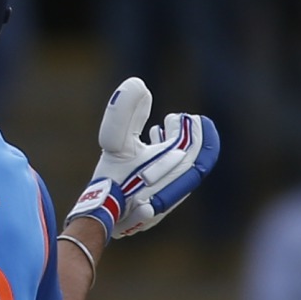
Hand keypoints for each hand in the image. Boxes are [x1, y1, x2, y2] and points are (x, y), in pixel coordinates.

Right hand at [66, 77, 219, 240]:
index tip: (185, 116)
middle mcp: (178, 186)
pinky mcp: (154, 207)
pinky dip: (162, 164)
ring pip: (180, 170)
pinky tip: (147, 153)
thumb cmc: (112, 180)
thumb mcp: (115, 142)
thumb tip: (137, 84)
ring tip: (159, 132)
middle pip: (192, 158)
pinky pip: (167, 181)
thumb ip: (124, 113)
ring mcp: (167, 200)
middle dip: (186, 136)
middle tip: (177, 120)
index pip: (197, 147)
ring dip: (173, 148)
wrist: (103, 216)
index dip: (196, 130)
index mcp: (177, 169)